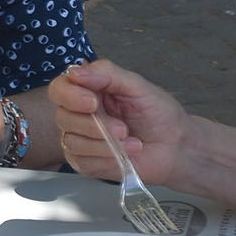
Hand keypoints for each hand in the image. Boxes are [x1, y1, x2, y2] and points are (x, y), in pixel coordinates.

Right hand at [48, 59, 190, 185]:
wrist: (175, 147)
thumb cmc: (158, 114)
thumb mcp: (137, 86)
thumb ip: (108, 74)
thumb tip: (76, 72)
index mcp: (89, 90)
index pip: (60, 88)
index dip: (70, 96)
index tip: (92, 103)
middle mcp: (80, 114)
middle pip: (63, 117)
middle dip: (94, 125)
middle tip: (123, 129)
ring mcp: (81, 139)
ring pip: (72, 141)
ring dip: (105, 144)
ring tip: (132, 143)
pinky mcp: (86, 163)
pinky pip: (82, 162)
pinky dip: (106, 159)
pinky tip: (124, 156)